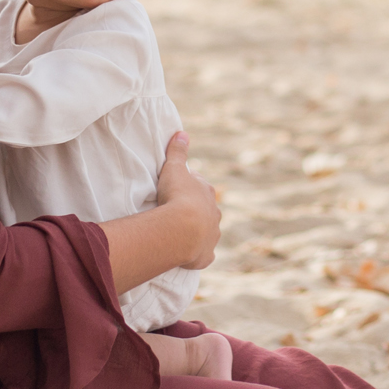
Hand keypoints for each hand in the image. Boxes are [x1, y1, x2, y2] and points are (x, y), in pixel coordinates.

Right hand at [154, 132, 220, 269]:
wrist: (182, 228)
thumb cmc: (177, 196)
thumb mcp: (174, 169)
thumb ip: (178, 152)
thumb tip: (182, 133)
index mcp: (207, 193)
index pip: (199, 186)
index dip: (188, 187)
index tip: (177, 189)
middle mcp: (214, 213)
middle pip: (205, 210)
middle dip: (195, 210)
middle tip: (177, 212)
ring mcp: (212, 235)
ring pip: (208, 232)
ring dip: (197, 232)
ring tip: (181, 234)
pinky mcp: (205, 254)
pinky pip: (203, 254)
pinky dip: (198, 254)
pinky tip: (190, 255)